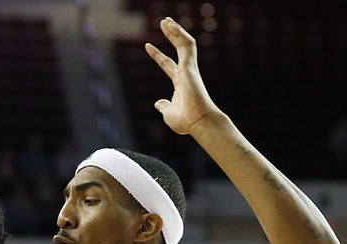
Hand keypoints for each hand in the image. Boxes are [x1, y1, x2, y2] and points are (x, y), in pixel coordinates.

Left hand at [144, 17, 220, 135]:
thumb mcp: (168, 113)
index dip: (158, 55)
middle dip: (171, 35)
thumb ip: (164, 106)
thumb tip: (158, 103)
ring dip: (176, 30)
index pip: (167, 64)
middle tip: (163, 23)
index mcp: (180, 83)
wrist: (198, 122)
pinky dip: (179, 34)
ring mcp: (189, 69)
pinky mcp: (190, 66)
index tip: (147, 46)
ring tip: (166, 20)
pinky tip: (171, 25)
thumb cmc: (185, 121)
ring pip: (184, 43)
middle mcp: (186, 74)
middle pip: (178, 49)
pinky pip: (186, 45)